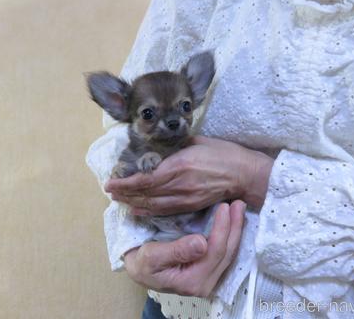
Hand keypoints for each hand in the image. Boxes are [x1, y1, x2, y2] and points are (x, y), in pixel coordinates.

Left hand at [105, 136, 272, 215]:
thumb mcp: (196, 141)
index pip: (144, 178)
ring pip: (152, 205)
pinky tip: (137, 210)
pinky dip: (148, 211)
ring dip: (132, 203)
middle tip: (109, 191)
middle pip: (144, 194)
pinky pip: (164, 212)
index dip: (125, 183)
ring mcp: (185, 198)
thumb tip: (156, 145)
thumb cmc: (222, 153)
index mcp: (179, 165)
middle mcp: (179, 184)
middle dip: (124, 194)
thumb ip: (174, 145)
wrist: (243, 174)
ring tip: (118, 200)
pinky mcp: (191, 206)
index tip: (110, 181)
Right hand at [124, 201, 245, 296]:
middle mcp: (205, 284)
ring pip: (229, 253)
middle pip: (227, 253)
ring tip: (238, 208)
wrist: (138, 269)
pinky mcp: (208, 272)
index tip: (223, 206)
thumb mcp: (151, 256)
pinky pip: (224, 253)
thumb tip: (201, 243)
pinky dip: (229, 235)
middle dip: (235, 227)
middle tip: (238, 203)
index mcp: (193, 282)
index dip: (222, 229)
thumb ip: (177, 251)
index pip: (215, 252)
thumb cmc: (141, 262)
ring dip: (235, 230)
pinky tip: (232, 221)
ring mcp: (208, 279)